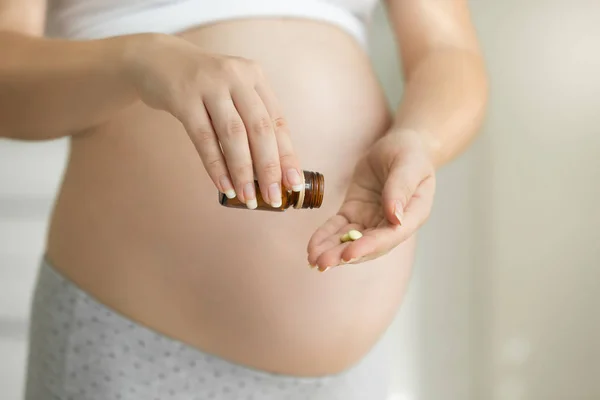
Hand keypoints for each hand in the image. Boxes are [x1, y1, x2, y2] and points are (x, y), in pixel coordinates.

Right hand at [122, 34, 302, 207]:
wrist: (156, 59)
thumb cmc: (202, 85)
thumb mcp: (232, 92)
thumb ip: (250, 121)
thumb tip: (270, 170)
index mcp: (255, 77)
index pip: (278, 121)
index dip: (287, 155)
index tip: (294, 184)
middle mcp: (236, 78)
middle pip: (260, 129)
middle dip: (270, 168)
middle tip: (274, 197)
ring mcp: (209, 85)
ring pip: (233, 134)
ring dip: (243, 171)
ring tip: (248, 199)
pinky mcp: (183, 97)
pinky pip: (203, 138)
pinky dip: (216, 165)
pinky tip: (224, 186)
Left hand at [307, 130, 435, 270]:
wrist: (400, 146)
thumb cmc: (411, 154)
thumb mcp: (408, 165)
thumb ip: (401, 188)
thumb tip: (395, 217)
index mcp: (412, 215)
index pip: (390, 236)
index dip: (368, 247)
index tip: (348, 254)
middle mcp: (392, 224)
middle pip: (367, 245)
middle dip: (344, 255)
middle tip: (322, 263)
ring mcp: (372, 220)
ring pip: (350, 240)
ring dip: (332, 251)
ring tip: (312, 259)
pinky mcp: (355, 212)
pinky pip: (338, 227)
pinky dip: (325, 237)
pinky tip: (312, 247)